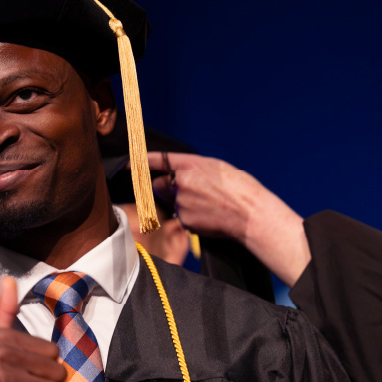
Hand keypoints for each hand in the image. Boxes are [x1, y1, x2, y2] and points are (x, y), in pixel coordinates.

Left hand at [149, 152, 311, 285]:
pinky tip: (210, 216)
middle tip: (190, 192)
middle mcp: (183, 182)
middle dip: (167, 189)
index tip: (129, 164)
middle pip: (160, 185)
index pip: (160, 160)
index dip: (141, 161)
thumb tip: (177, 178)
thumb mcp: (218, 169)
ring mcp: (182, 203)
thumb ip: (194, 170)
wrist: (251, 215)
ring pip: (173, 204)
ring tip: (209, 206)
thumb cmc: (241, 190)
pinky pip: (183, 218)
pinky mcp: (186, 221)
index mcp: (192, 164)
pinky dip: (192, 218)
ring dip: (183, 204)